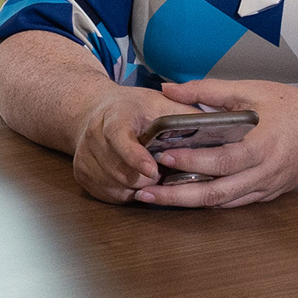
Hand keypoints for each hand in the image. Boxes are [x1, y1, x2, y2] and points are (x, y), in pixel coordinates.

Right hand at [70, 86, 199, 203]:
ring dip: (138, 187)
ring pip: (114, 185)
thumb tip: (215, 128)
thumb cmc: (134, 108)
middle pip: (118, 168)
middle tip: (164, 173)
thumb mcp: (160, 102)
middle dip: (146, 177)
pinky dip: (127, 193)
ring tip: (152, 175)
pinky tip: (137, 180)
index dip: (134, 155)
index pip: (118, 136)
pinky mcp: (82, 174)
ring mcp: (84, 156)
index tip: (153, 170)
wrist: (95, 110)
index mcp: (114, 113)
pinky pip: (108, 195)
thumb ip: (185, 114)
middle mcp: (93, 134)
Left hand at [135, 79, 297, 208]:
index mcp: (263, 146)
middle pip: (216, 194)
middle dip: (177, 196)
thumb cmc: (297, 108)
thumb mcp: (255, 91)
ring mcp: (266, 189)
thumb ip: (210, 90)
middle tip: (144, 192)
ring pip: (222, 204)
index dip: (192, 161)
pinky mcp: (267, 195)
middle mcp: (264, 174)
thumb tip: (169, 89)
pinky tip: (183, 197)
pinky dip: (207, 202)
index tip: (163, 155)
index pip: (222, 160)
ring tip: (155, 197)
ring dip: (186, 203)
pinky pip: (233, 203)